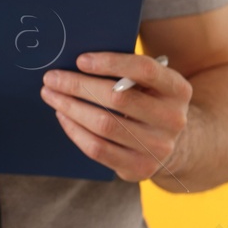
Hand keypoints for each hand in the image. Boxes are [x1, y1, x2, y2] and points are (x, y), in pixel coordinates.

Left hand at [41, 51, 191, 181]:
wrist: (169, 142)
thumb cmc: (146, 100)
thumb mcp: (147, 82)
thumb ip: (123, 69)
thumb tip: (77, 60)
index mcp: (177, 89)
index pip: (145, 70)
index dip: (110, 63)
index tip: (80, 60)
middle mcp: (174, 119)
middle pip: (118, 98)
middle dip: (77, 86)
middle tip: (51, 78)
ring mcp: (159, 147)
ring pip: (104, 124)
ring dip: (70, 108)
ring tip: (50, 95)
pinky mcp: (141, 168)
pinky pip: (98, 148)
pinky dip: (74, 130)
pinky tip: (63, 116)